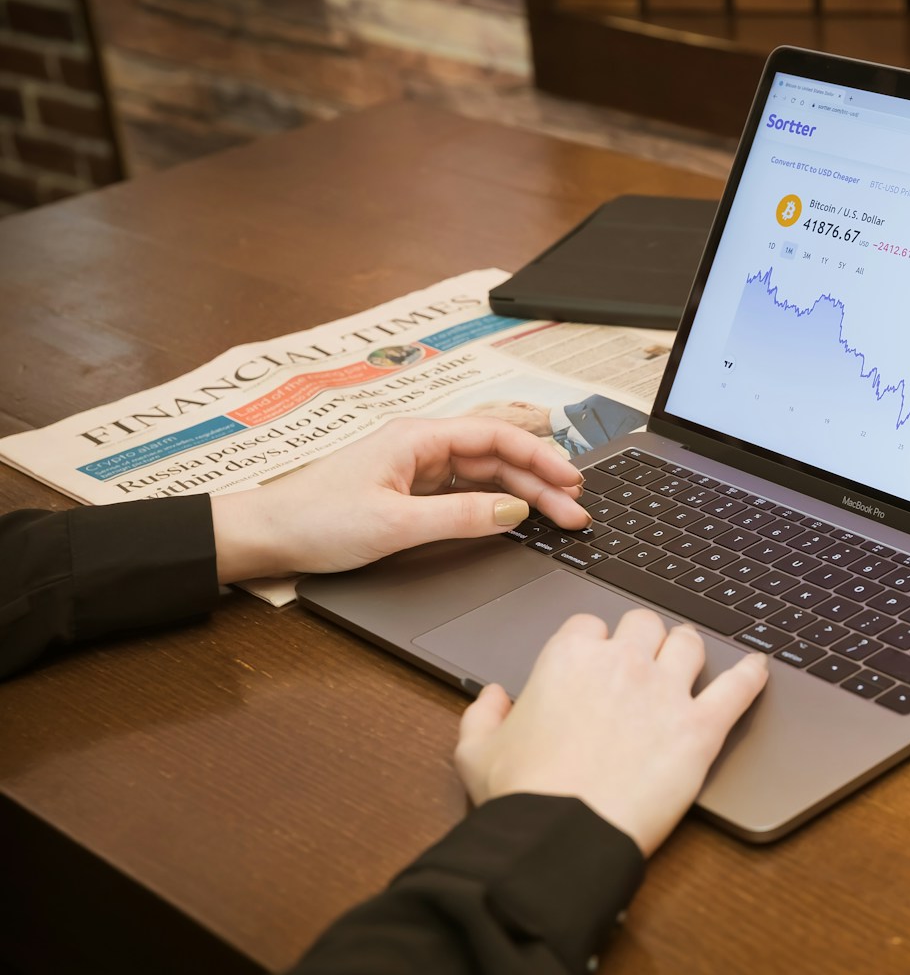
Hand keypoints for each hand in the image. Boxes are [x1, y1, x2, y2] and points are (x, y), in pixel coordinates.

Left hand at [210, 416, 589, 582]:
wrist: (266, 537)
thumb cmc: (315, 521)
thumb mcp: (395, 524)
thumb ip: (460, 517)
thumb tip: (514, 512)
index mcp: (418, 437)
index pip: (496, 436)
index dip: (541, 457)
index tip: (571, 482)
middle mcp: (422, 446)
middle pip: (498, 458)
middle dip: (542, 482)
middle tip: (577, 512)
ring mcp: (417, 469)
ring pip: (487, 476)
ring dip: (525, 495)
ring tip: (560, 518)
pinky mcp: (412, 493)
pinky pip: (467, 493)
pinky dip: (497, 506)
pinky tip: (518, 521)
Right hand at [454, 610, 769, 855]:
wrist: (560, 836)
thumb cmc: (521, 796)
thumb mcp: (476, 753)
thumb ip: (482, 715)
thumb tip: (492, 697)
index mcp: (569, 659)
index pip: (589, 625)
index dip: (593, 644)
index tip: (595, 662)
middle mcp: (622, 663)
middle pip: (644, 624)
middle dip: (642, 638)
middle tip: (643, 661)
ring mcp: (665, 692)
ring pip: (688, 642)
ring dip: (687, 649)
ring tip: (688, 661)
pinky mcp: (699, 728)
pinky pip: (737, 688)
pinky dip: (752, 675)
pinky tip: (760, 667)